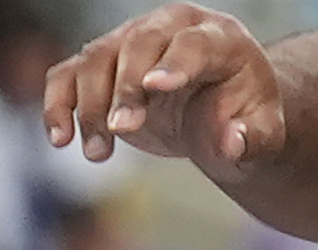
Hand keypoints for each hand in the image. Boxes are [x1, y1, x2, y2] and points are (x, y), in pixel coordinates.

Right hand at [47, 3, 286, 164]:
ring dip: (89, 108)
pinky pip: (65, 76)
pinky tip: (61, 139)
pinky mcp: (98, 65)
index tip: (157, 87)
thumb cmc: (237, 117)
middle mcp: (171, 28)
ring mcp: (129, 42)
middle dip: (125, 88)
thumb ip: (255, 138)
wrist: (211, 110)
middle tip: (121, 130)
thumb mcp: (260, 133)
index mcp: (221, 39)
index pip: (195, 42)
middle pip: (139, 44)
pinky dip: (56, 106)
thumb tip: (231, 141)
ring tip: (99, 153)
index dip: (176, 62)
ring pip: (95, 59)